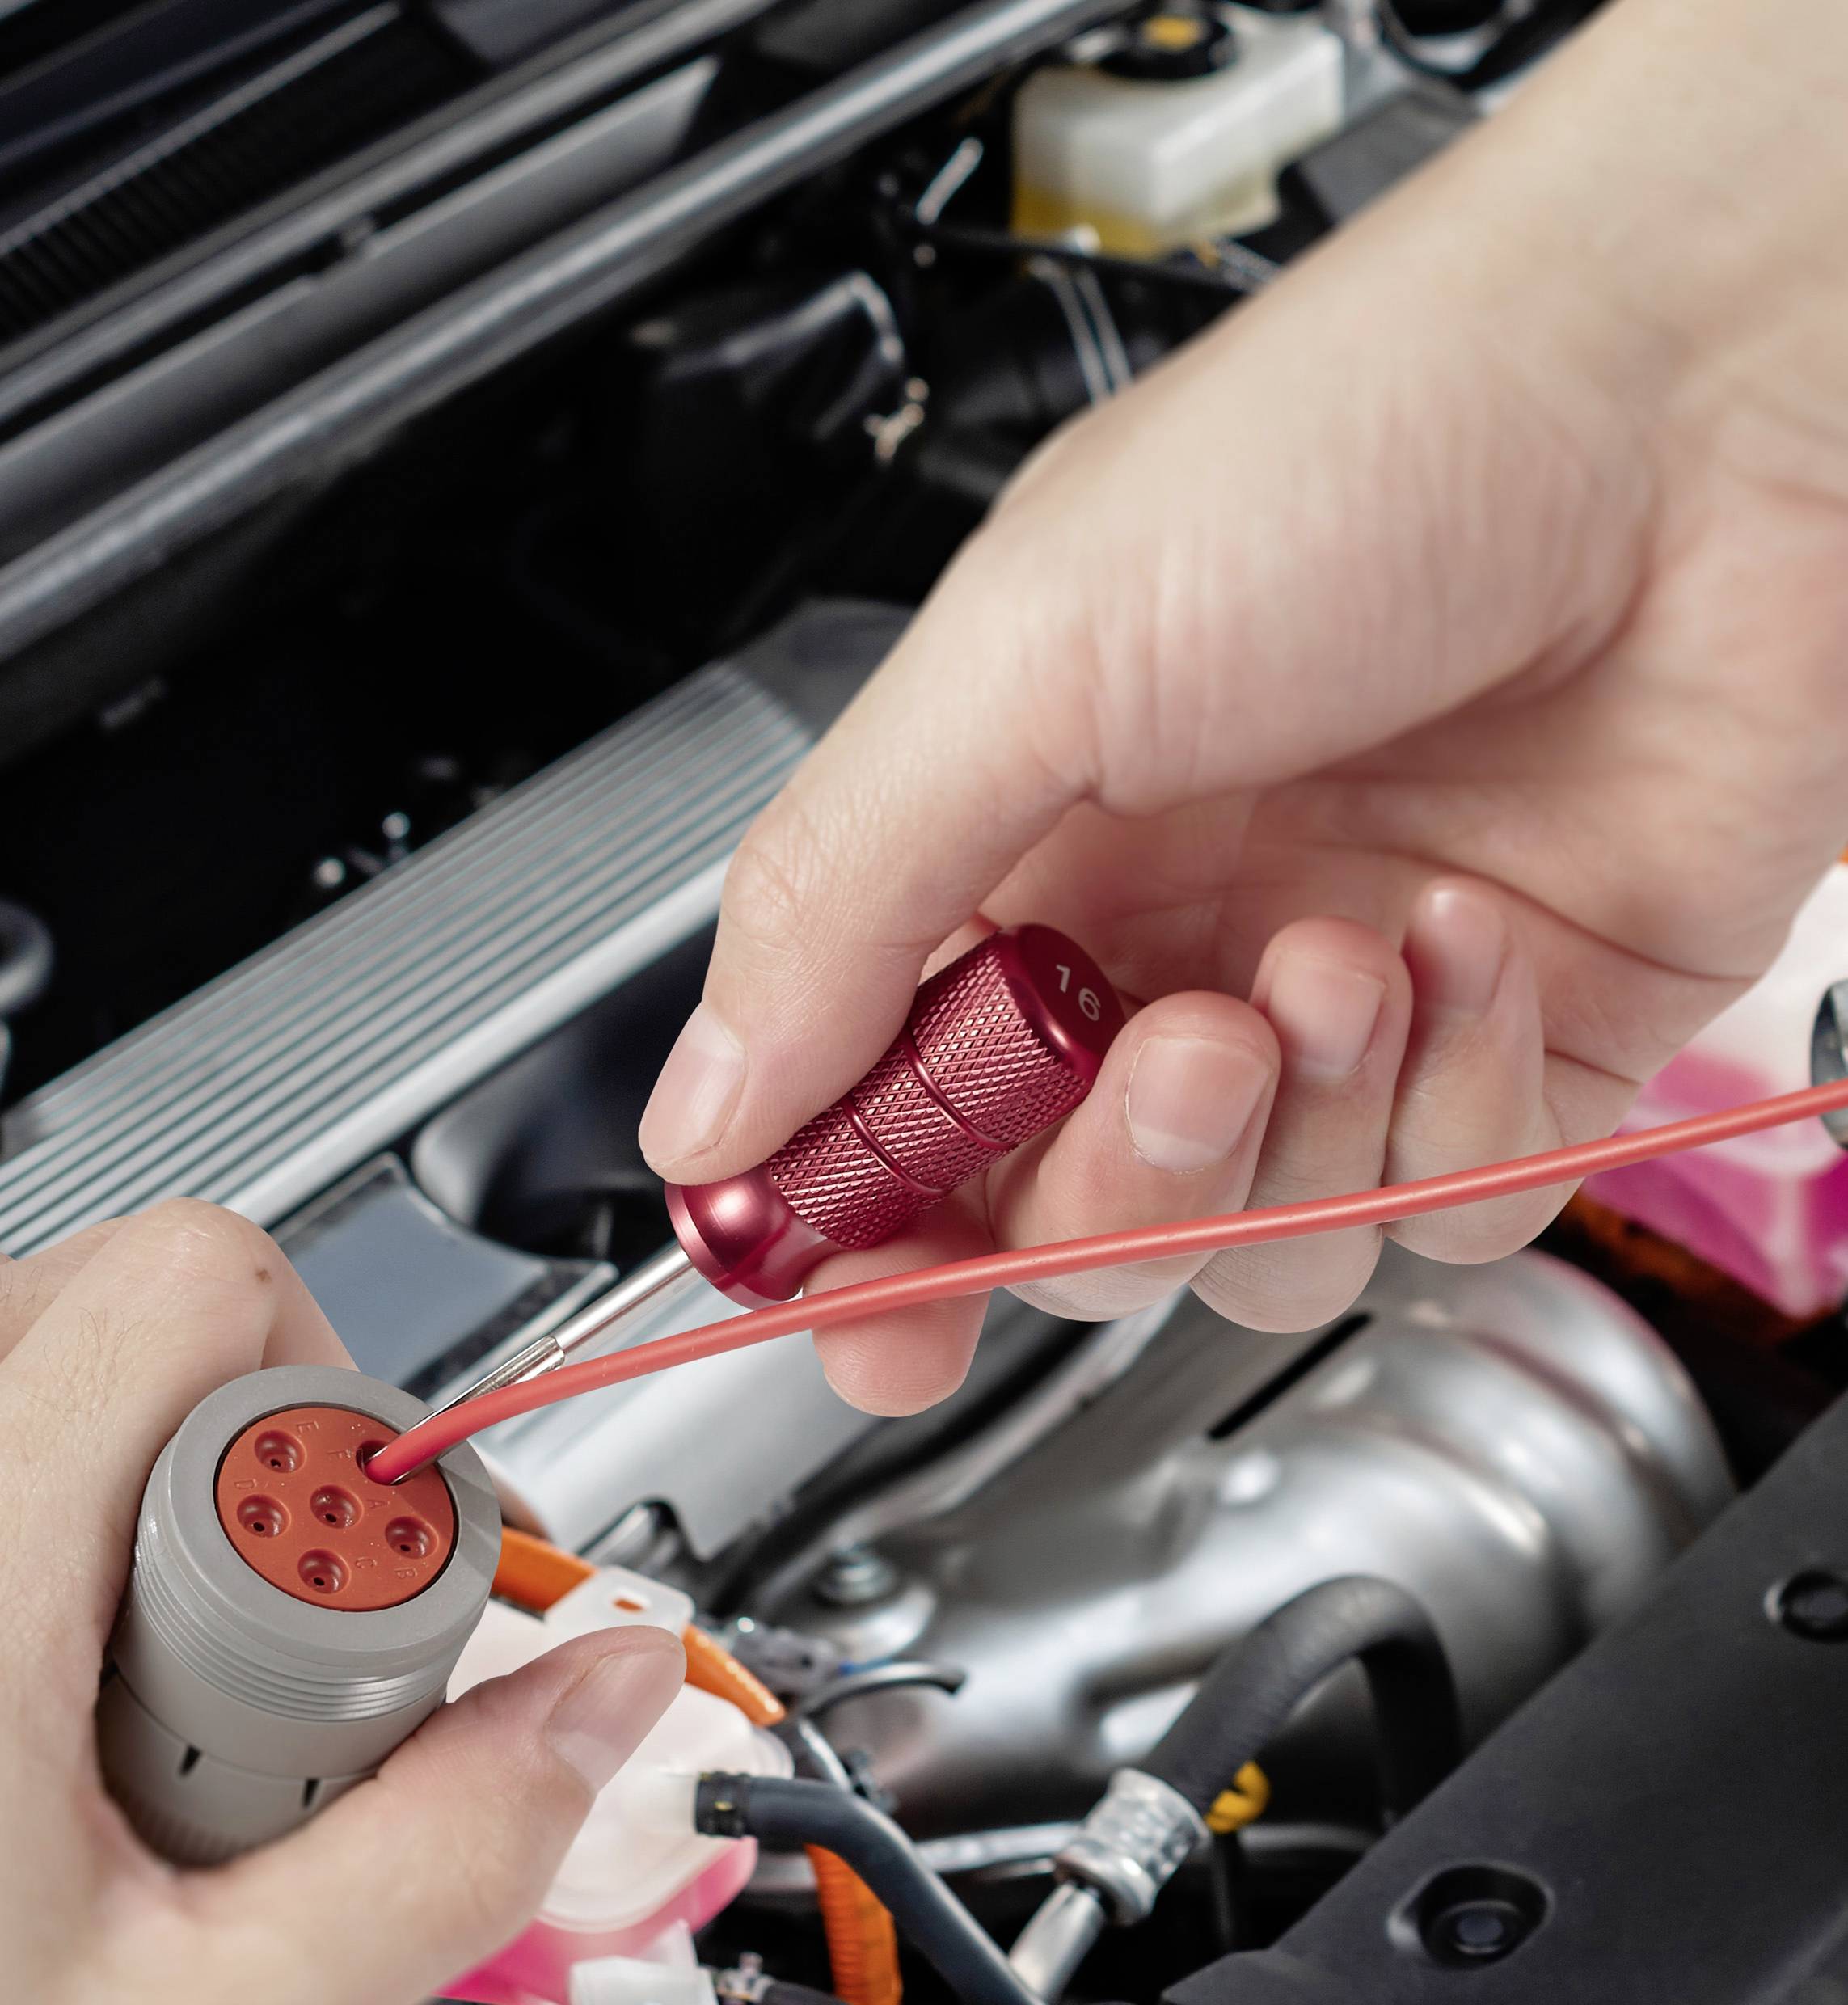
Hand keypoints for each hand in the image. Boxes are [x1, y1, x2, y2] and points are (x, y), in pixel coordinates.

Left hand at [0, 1201, 682, 2004]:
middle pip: (117, 1297)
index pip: (195, 1290)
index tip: (363, 1572)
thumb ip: (443, 1841)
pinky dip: (56, 1502)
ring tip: (141, 1669)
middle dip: (246, 1430)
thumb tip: (604, 1692)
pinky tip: (52, 1678)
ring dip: (138, 1463)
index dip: (333, 1398)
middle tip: (259, 1628)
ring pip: (38, 1353)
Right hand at [641, 0, 1847, 1412]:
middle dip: (1111, 1177)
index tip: (857, 1307)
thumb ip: (839, 904)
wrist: (1697, 390)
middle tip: (1168, 1047)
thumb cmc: (1362, 440)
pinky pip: (1448, 1204)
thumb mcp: (1029, 657)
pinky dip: (1456, 1110)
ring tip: (1336, 954)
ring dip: (1293, 1134)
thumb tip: (705, 1107)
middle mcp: (1164, 938)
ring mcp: (1336, 1003)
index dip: (863, 1233)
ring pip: (1260, 1242)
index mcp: (1014, 844)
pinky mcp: (1511, 1042)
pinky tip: (1465, 937)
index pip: (889, 1108)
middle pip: (1070, 1213)